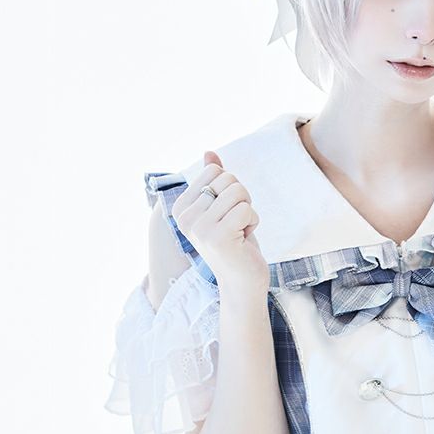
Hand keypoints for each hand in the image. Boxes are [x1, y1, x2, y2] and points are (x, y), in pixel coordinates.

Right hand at [171, 151, 269, 292]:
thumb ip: (214, 181)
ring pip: (239, 192)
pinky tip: (244, 239)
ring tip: (239, 231)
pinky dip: (253, 222)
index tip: (226, 212)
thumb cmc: (235, 241)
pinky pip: (246, 209)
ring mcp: (199, 228)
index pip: (214, 172)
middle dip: (242, 199)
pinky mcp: (218, 237)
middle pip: (228, 180)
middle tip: (236, 223)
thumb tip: (209, 152)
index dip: (230, 188)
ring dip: (248, 211)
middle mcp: (185, 218)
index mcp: (181, 208)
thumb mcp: (222, 207)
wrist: (241, 281)